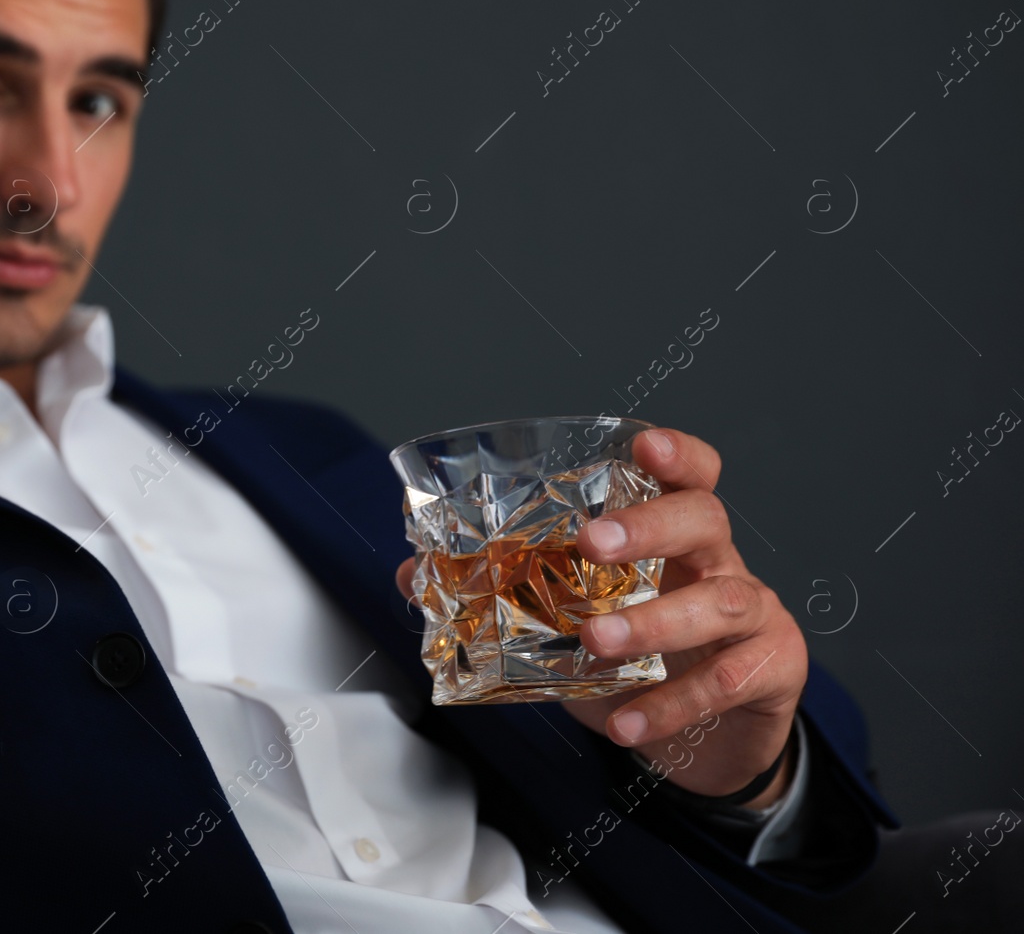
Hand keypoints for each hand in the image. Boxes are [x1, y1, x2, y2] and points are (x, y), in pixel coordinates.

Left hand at [394, 427, 805, 806]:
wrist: (709, 742)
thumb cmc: (639, 662)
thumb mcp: (568, 627)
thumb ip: (500, 596)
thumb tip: (415, 573)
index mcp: (670, 537)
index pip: (688, 474)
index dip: (675, 453)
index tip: (643, 446)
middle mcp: (718, 562)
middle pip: (705, 517)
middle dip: (650, 525)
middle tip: (592, 544)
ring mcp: (754, 613)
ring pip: (724, 599)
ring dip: (658, 621)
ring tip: (598, 643)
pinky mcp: (772, 669)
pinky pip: (729, 680)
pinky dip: (673, 703)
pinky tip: (627, 721)